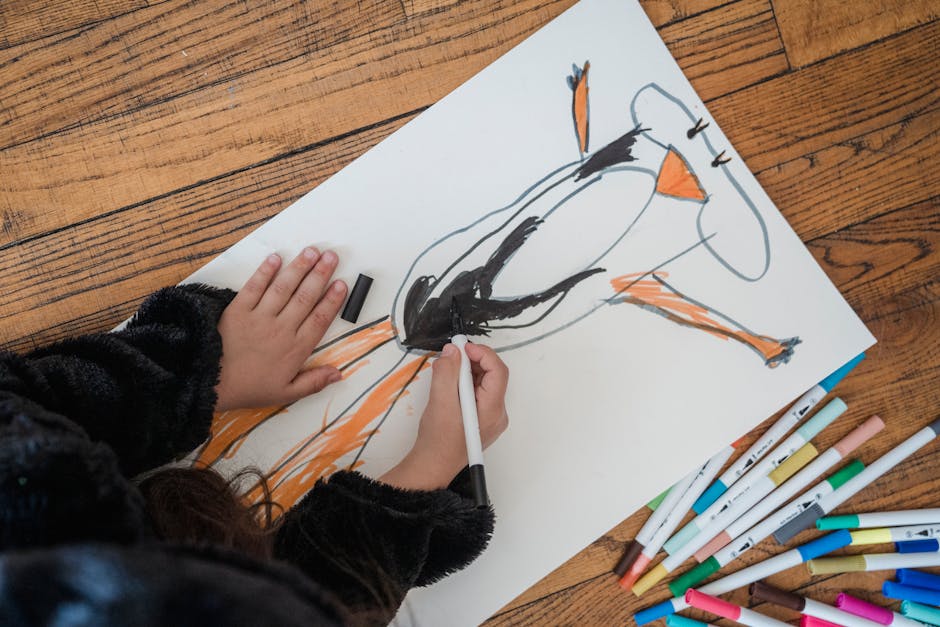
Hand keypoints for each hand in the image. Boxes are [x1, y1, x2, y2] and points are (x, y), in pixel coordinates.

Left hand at [214, 248, 347, 410]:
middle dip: (321, 274)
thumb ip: (313, 382)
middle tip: (332, 257)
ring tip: (312, 251)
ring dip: (299, 267)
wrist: (210, 384)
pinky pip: (255, 287)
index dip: (332, 300)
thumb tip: (338, 374)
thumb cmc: (248, 388)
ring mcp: (259, 317)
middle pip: (306, 297)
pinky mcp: (238, 310)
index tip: (342, 284)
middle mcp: (281, 329)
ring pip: (284, 287)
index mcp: (295, 349)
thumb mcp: (285, 393)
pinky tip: (276, 258)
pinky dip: (265, 271)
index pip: (320, 319)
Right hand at [380, 342, 508, 489]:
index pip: (498, 371)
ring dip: (468, 371)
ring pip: (485, 383)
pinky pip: (479, 393)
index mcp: (492, 410)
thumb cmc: (438, 441)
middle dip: (473, 361)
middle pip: (493, 376)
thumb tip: (452, 352)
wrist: (433, 464)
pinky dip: (466, 383)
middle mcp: (497, 414)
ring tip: (448, 371)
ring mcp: (491, 417)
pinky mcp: (482, 418)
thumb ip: (446, 373)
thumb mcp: (440, 402)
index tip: (463, 347)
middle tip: (453, 355)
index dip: (482, 354)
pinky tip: (451, 385)